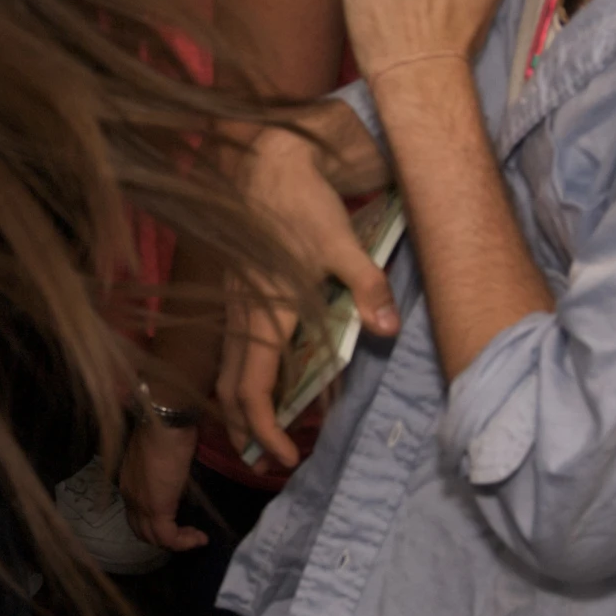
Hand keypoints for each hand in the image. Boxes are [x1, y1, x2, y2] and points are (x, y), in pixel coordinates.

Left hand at [120, 417, 207, 550]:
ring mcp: (140, 503)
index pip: (136, 513)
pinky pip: (169, 538)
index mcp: (129, 482)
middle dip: (163, 538)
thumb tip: (178, 474)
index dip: (154, 523)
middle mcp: (129, 496)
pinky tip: (200, 538)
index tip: (178, 521)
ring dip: (176, 542)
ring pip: (153, 538)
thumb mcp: (164, 453)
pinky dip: (184, 542)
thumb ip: (165, 469)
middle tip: (186, 535)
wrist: (164, 420)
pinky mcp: (157, 508)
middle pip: (141, 530)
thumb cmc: (168, 426)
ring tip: (195, 538)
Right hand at [219, 125, 399, 467]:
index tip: (287, 456)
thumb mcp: (342, 243)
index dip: (265, 432)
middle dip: (248, 431)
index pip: (252, 392)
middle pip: (230, 392)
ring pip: (227, 370)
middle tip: (278, 454)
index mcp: (265, 315)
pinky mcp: (236, 291)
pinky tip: (275, 373)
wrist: (266, 158)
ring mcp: (235, 304)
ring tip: (274, 425)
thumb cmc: (302, 202)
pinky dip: (249, 375)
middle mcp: (243, 316)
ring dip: (245, 405)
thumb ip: (366, 289)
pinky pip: (235, 348)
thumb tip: (387, 332)